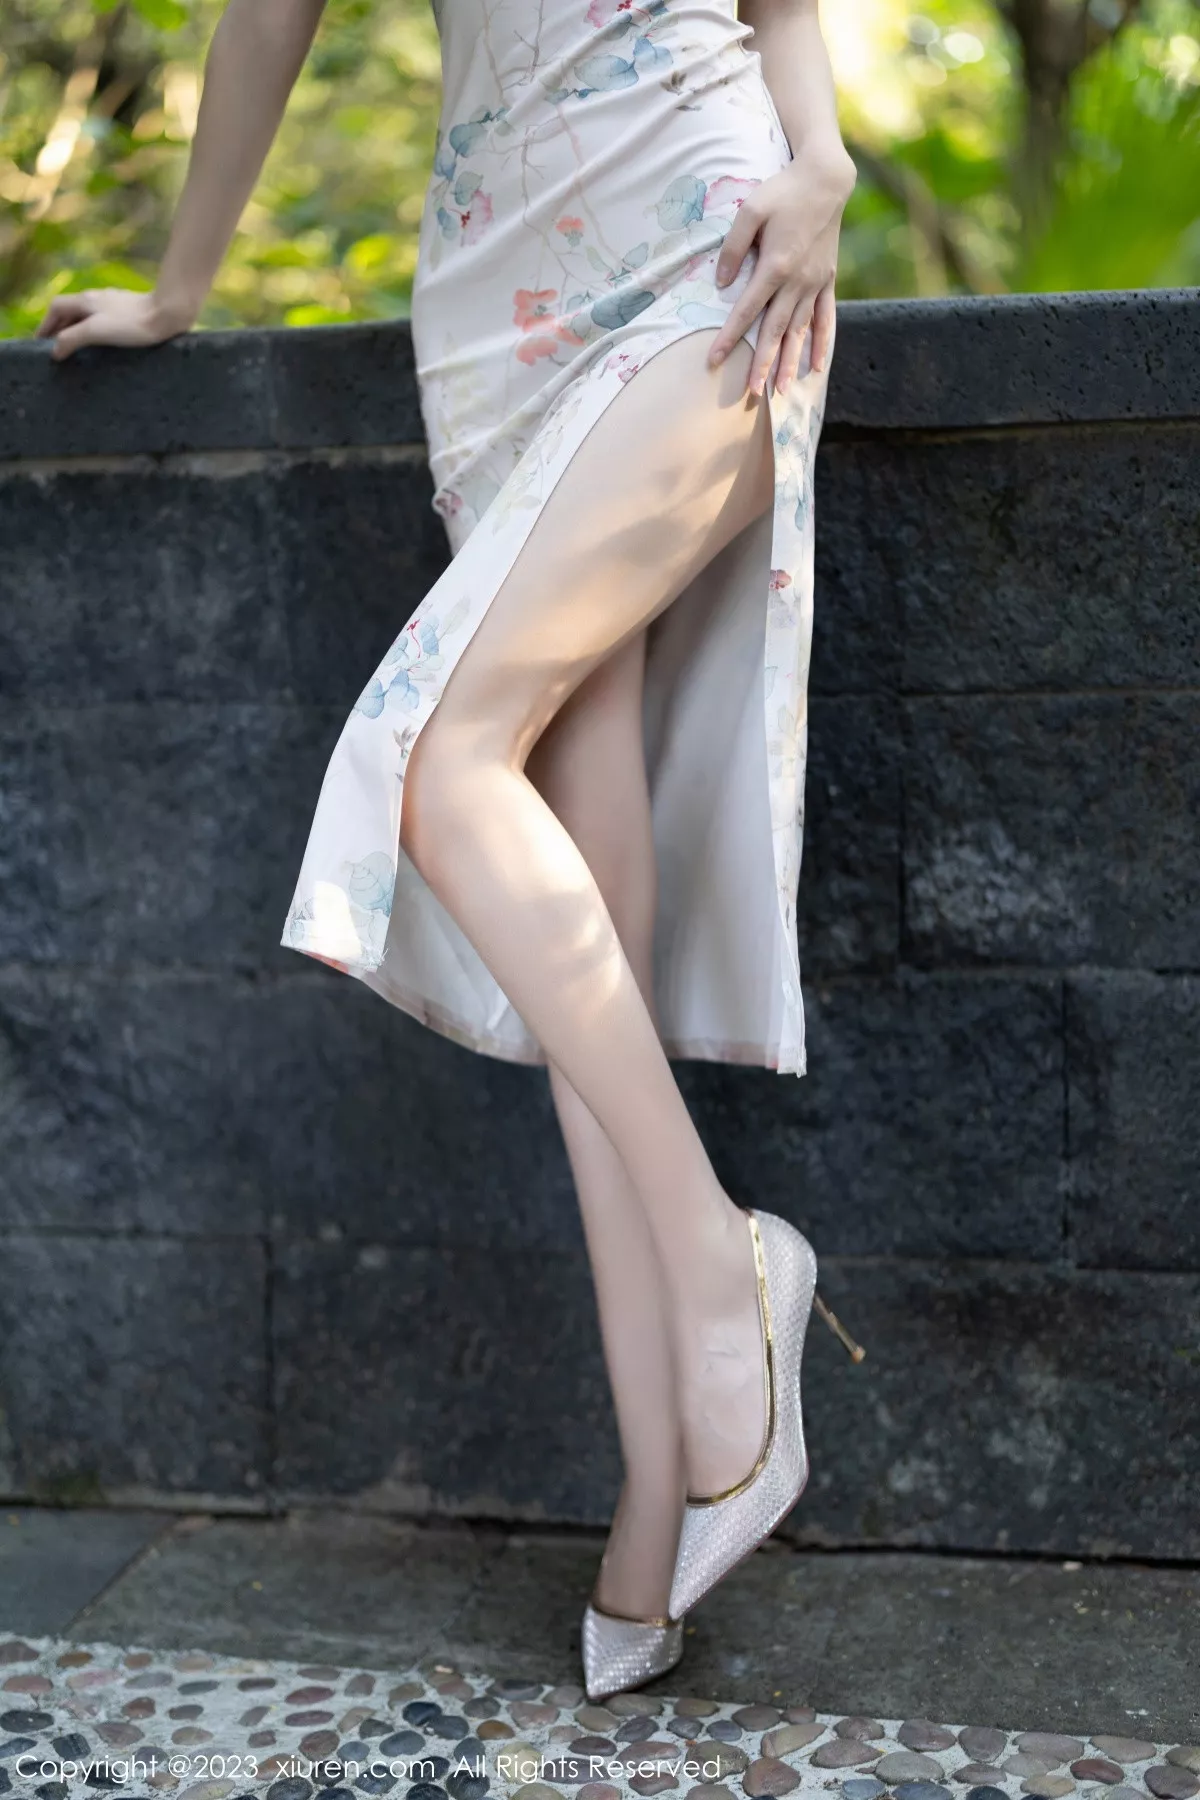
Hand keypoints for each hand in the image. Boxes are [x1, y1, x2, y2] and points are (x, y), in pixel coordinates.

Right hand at [35, 287, 194, 360]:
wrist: (168, 314)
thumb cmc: (132, 323)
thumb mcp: (96, 331)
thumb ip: (71, 338)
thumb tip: (55, 350)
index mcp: (86, 300)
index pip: (56, 307)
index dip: (46, 324)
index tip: (41, 342)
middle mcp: (97, 298)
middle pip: (70, 310)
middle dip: (60, 328)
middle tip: (56, 349)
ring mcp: (114, 304)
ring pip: (88, 315)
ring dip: (77, 329)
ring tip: (77, 349)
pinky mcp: (130, 312)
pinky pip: (104, 320)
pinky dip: (95, 331)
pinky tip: (104, 344)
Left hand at [708, 150, 854, 397]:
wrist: (826, 180)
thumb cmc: (783, 191)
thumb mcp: (750, 209)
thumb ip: (733, 247)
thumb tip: (722, 283)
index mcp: (775, 266)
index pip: (746, 311)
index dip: (728, 338)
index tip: (713, 361)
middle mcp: (797, 281)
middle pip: (775, 331)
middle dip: (762, 363)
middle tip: (752, 393)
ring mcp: (815, 284)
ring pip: (800, 331)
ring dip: (789, 362)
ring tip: (780, 390)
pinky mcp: (828, 281)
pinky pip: (826, 318)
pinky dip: (821, 344)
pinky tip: (816, 368)